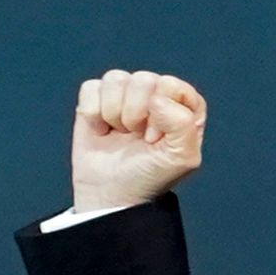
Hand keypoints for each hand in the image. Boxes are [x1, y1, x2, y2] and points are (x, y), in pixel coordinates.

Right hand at [68, 72, 206, 210]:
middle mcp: (156, 93)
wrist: (111, 195)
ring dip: (113, 113)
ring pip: (115, 79)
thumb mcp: (182, 158)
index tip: (154, 140)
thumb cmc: (149, 176)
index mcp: (183, 103)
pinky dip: (92, 114)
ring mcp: (125, 94)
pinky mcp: (97, 99)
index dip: (160, 114)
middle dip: (134, 115)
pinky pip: (91, 88)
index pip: (170, 85)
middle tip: (136, 138)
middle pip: (142, 80)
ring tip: (119, 133)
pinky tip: (101, 131)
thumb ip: (184, 124)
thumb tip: (155, 100)